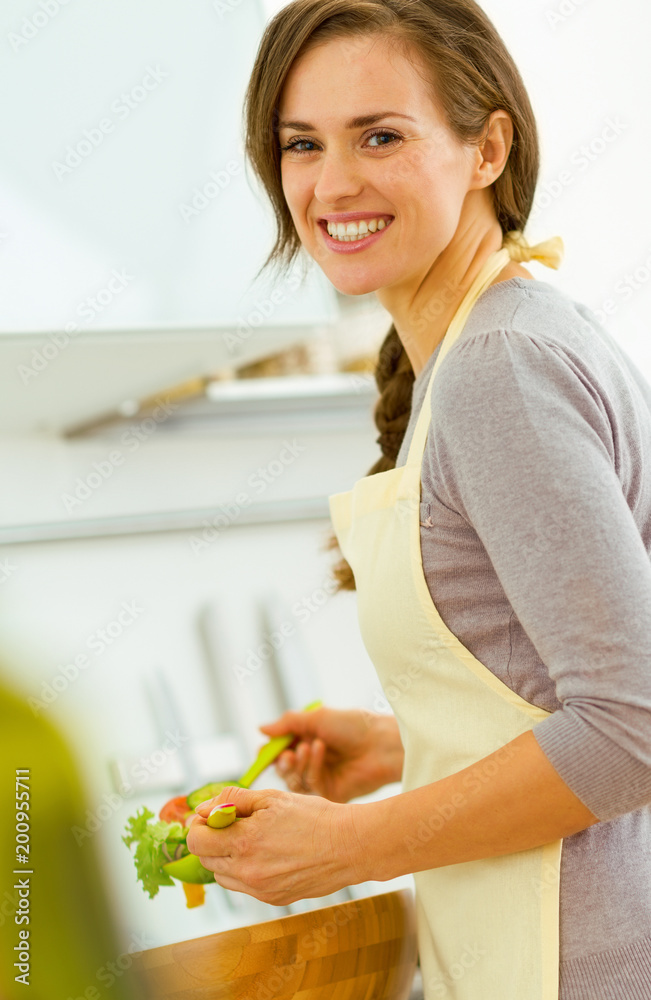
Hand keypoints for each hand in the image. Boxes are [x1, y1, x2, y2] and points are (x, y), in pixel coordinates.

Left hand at [185, 784, 366, 904]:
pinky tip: (268, 853)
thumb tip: (203, 809)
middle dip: (212, 839)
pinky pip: (244, 885)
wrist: (349, 846)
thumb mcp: (272, 797)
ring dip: (227, 856)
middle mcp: (247, 871)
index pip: (196, 840)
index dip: (199, 825)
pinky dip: (246, 870)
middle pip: (206, 859)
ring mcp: (260, 889)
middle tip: (233, 824)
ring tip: (253, 838)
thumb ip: (233, 800)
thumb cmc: (313, 817)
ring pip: (223, 875)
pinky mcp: (272, 899)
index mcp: (244, 842)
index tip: (212, 816)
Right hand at [258, 705, 403, 802]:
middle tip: (286, 754)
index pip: (280, 751)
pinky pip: (310, 787)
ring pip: (294, 781)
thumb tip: (260, 728)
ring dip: (297, 764)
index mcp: (308, 740)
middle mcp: (312, 761)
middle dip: (281, 762)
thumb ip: (288, 723)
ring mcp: (322, 778)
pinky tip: (321, 751)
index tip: (264, 752)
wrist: (382, 743)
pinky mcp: (330, 793)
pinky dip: (311, 768)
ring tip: (308, 747)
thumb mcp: (317, 717)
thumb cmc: (354, 725)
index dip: (269, 753)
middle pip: (283, 770)